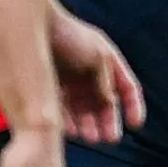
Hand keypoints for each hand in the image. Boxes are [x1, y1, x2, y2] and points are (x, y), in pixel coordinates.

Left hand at [50, 7, 146, 143]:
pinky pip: (63, 111)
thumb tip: (110, 104)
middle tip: (107, 139)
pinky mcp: (53, 89)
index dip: (133, 106)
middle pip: (104, 105)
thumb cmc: (69, 36)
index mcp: (109, 65)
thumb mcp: (98, 57)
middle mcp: (92, 76)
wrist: (33, 28)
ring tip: (88, 137)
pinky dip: (68, 123)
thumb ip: (106, 82)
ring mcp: (72, 83)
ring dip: (88, 126)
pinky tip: (70, 131)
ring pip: (84, 112)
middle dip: (107, 123)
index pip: (127, 89)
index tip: (134, 124)